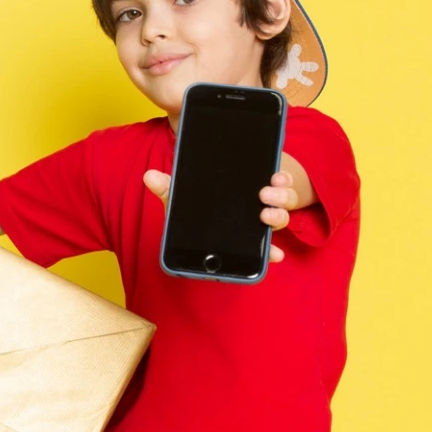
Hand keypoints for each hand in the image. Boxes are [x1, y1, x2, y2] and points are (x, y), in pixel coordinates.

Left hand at [143, 169, 293, 262]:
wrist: (208, 217)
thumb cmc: (203, 201)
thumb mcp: (187, 194)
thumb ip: (170, 186)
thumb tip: (148, 175)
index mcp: (248, 186)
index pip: (271, 179)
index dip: (281, 178)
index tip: (277, 177)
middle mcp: (261, 203)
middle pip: (282, 197)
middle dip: (280, 196)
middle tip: (264, 194)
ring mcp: (261, 222)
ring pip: (282, 217)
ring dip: (278, 216)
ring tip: (265, 217)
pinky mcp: (256, 243)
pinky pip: (270, 247)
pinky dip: (273, 252)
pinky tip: (275, 255)